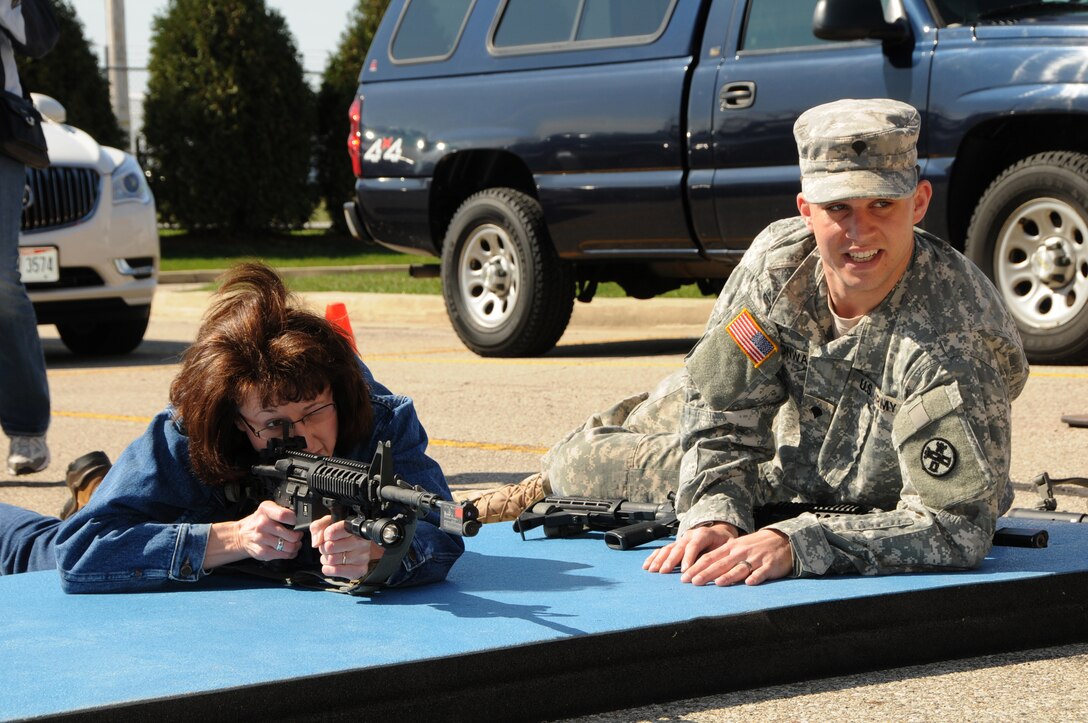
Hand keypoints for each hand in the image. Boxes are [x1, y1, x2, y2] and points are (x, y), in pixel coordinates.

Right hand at [236, 500, 303, 560]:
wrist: (241, 535)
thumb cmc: (258, 521)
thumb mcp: (267, 509)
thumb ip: (281, 510)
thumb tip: (298, 517)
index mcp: (265, 511)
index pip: (284, 515)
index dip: (294, 520)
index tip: (296, 522)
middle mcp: (262, 524)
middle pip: (290, 534)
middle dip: (298, 536)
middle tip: (298, 535)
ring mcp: (262, 539)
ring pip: (289, 547)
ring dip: (296, 546)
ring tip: (296, 543)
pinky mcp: (262, 552)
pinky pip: (283, 555)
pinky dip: (290, 554)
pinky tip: (289, 550)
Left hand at [311, 515, 384, 579]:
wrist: (360, 546)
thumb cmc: (343, 535)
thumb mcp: (329, 523)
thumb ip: (318, 526)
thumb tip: (316, 542)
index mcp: (353, 528)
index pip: (331, 532)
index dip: (325, 535)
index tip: (328, 536)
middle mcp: (360, 542)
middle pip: (329, 547)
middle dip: (324, 548)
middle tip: (329, 547)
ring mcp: (361, 557)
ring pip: (331, 560)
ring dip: (326, 558)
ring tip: (332, 555)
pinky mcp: (360, 570)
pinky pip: (336, 571)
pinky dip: (329, 569)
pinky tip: (333, 564)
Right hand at [643, 521, 737, 574]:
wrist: (720, 533)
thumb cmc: (726, 543)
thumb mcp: (730, 547)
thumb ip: (726, 556)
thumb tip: (723, 570)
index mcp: (704, 534)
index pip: (695, 545)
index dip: (689, 557)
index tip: (685, 570)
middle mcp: (690, 535)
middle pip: (678, 547)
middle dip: (670, 560)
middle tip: (664, 572)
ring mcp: (681, 539)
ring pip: (668, 548)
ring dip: (659, 559)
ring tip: (653, 570)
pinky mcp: (676, 545)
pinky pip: (663, 550)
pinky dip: (654, 557)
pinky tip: (647, 565)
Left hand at [644, 523, 792, 585]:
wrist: (781, 541)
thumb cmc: (755, 547)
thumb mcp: (737, 547)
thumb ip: (722, 557)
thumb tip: (701, 569)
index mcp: (731, 548)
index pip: (710, 557)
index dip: (696, 567)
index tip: (684, 577)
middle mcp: (740, 552)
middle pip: (720, 563)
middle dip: (705, 573)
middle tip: (692, 582)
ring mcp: (755, 558)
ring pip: (739, 567)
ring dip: (728, 576)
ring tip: (717, 583)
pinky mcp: (770, 565)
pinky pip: (761, 572)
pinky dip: (755, 577)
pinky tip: (749, 583)